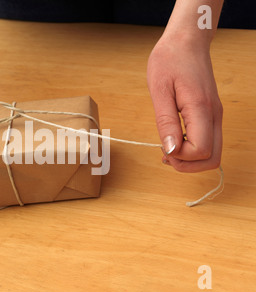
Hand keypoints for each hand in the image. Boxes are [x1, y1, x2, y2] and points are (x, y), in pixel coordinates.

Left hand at [147, 35, 222, 172]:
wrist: (186, 41)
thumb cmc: (169, 60)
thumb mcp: (159, 90)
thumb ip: (166, 122)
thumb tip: (170, 149)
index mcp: (201, 109)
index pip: (201, 151)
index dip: (180, 157)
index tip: (162, 146)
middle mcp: (214, 115)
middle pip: (212, 159)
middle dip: (187, 165)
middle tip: (165, 153)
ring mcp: (215, 115)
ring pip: (212, 153)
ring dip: (190, 159)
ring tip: (168, 147)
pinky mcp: (210, 114)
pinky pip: (208, 141)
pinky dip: (192, 149)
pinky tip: (175, 140)